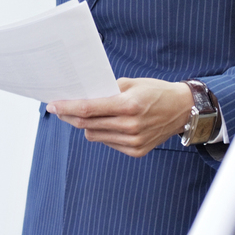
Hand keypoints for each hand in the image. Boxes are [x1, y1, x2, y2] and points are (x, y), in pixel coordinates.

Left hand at [47, 77, 193, 156]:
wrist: (182, 109)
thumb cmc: (155, 91)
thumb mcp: (131, 83)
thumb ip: (106, 90)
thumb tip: (81, 96)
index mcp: (129, 105)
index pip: (88, 109)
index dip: (67, 107)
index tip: (53, 104)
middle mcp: (131, 126)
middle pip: (87, 124)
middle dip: (70, 116)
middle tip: (60, 109)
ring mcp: (134, 141)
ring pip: (94, 135)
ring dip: (86, 125)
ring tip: (87, 114)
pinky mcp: (136, 151)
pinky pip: (107, 142)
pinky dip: (102, 133)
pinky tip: (108, 123)